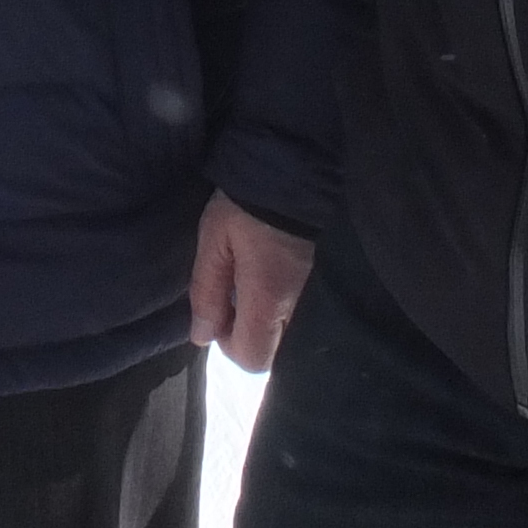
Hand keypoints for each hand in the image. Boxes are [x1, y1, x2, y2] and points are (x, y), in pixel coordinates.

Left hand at [187, 192, 316, 371]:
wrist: (296, 168)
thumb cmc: (247, 204)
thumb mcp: (214, 241)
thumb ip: (207, 292)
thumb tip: (202, 337)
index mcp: (268, 299)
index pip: (252, 358)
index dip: (228, 345)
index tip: (219, 313)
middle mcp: (299, 306)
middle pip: (274, 353)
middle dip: (249, 336)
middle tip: (234, 298)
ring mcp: (316, 295)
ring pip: (288, 335)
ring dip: (266, 323)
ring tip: (251, 285)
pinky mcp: (324, 281)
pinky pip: (301, 314)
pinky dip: (282, 309)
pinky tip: (270, 279)